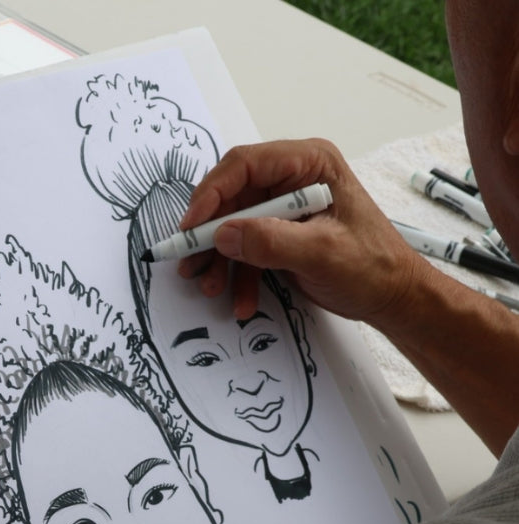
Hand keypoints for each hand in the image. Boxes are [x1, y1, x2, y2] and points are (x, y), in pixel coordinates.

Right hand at [177, 139, 434, 326]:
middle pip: (232, 197)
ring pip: (233, 226)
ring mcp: (285, 207)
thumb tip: (223, 235)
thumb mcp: (322, 253)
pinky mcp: (281, 233)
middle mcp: (293, 179)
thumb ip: (272, 241)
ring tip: (211, 286)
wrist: (393, 297)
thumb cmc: (374, 267)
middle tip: (191, 262)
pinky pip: (246, 248)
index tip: (191, 228)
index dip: (211, 194)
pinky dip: (238, 274)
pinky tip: (239, 299)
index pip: (245, 165)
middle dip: (210, 234)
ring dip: (220, 259)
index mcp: (309, 164)